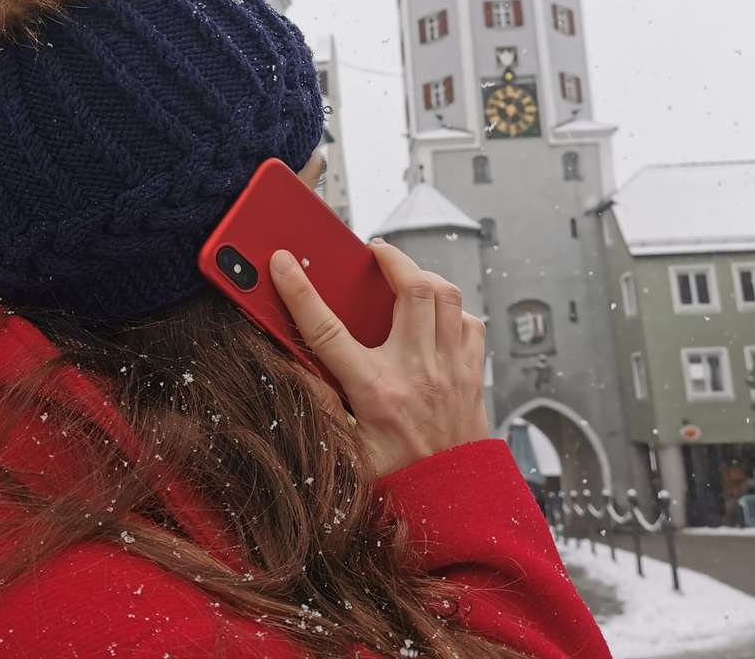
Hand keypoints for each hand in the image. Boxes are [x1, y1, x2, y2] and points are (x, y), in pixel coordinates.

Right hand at [269, 238, 489, 476]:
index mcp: (375, 392)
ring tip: (405, 273)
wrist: (453, 502)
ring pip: (447, 296)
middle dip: (391, 259)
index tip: (282, 263)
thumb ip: (321, 404)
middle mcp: (416, 373)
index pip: (328, 331)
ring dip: (424, 276)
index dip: (300, 292)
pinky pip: (469, 321)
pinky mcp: (471, 373)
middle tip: (373, 253)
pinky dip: (452, 309)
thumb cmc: (398, 477)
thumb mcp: (345, 448)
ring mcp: (450, 370)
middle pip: (411, 290)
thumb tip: (298, 363)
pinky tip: (436, 316)